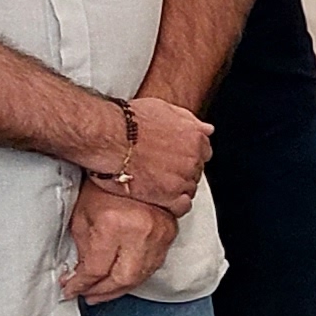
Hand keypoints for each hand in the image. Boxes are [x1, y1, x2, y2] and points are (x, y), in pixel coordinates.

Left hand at [67, 182, 178, 303]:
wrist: (132, 162)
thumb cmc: (104, 185)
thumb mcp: (81, 216)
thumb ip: (83, 249)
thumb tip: (80, 275)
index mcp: (113, 225)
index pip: (96, 269)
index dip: (80, 284)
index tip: (71, 288)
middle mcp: (140, 232)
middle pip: (122, 279)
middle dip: (102, 292)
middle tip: (88, 295)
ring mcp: (159, 233)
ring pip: (141, 276)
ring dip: (120, 288)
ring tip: (103, 291)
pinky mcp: (170, 233)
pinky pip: (154, 265)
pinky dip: (137, 276)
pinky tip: (124, 278)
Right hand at [92, 93, 212, 213]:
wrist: (108, 137)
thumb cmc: (128, 122)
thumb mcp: (164, 109)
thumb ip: (189, 120)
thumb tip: (208, 129)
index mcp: (194, 137)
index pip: (203, 153)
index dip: (188, 157)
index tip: (175, 158)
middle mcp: (193, 158)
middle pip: (195, 171)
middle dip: (181, 172)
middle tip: (160, 170)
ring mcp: (182, 178)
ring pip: (189, 189)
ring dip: (175, 188)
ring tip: (155, 184)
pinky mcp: (168, 196)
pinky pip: (181, 207)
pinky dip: (173, 206)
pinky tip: (161, 200)